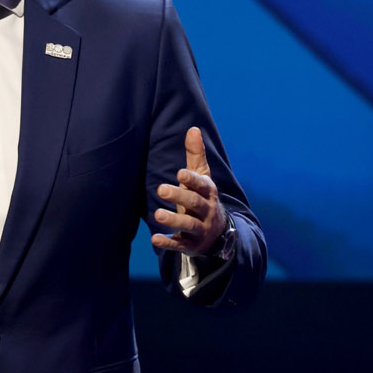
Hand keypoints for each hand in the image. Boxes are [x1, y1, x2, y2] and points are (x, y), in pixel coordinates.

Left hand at [151, 127, 226, 257]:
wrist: (218, 233)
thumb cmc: (202, 198)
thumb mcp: (202, 177)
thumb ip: (196, 155)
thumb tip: (193, 128)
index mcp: (208, 192)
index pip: (202, 184)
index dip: (192, 180)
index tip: (180, 173)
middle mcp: (206, 210)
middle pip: (194, 203)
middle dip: (179, 197)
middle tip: (161, 189)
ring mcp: (200, 229)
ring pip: (188, 225)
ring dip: (173, 220)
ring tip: (157, 215)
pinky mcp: (191, 244)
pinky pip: (180, 244)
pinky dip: (168, 242)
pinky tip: (155, 239)